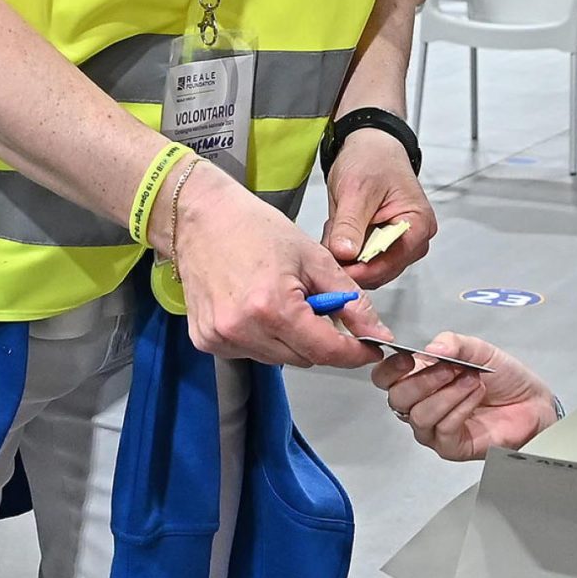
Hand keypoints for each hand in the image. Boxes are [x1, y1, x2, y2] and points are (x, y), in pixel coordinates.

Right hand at [168, 162, 387, 367]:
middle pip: (305, 357)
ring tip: (281, 299)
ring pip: (279, 358)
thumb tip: (377, 332)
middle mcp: (242, 329)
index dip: (354, 352)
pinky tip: (256, 307)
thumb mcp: (314, 256)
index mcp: (272, 307)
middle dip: (320, 337)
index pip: (327, 351)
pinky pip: (251, 352)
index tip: (369, 347)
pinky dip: (263, 337)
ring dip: (291, 338)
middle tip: (316, 303)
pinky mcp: (206, 341)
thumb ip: (350, 298)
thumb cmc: (254, 228)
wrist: (199, 219)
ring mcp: (220, 338)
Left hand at [322, 128, 434, 287]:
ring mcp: (399, 243)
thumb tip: (344, 253)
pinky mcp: (383, 243)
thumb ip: (350, 224)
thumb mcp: (356, 190)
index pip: (391, 262)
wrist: (371, 146)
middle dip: (351, 262)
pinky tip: (339, 230)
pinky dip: (346, 248)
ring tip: (335, 229)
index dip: (361, 269)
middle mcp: (413, 239)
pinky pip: (361, 258)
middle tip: (328, 245)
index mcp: (418, 225)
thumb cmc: (373, 159)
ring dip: (346, 255)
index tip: (335, 267)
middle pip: (380, 270)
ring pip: (368, 267)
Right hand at [373, 335, 556, 460]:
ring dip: (447, 394)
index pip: (385, 378)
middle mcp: (421, 405)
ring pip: (419, 415)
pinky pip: (442, 430)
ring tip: (471, 381)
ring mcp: (434, 428)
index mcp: (419, 378)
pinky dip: (459, 409)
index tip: (409, 358)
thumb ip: (454, 343)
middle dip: (424, 380)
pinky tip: (475, 395)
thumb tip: (431, 348)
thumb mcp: (479, 350)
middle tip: (452, 368)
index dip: (390, 369)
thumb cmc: (505, 378)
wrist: (533, 401)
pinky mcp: (451, 447)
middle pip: (397, 398)